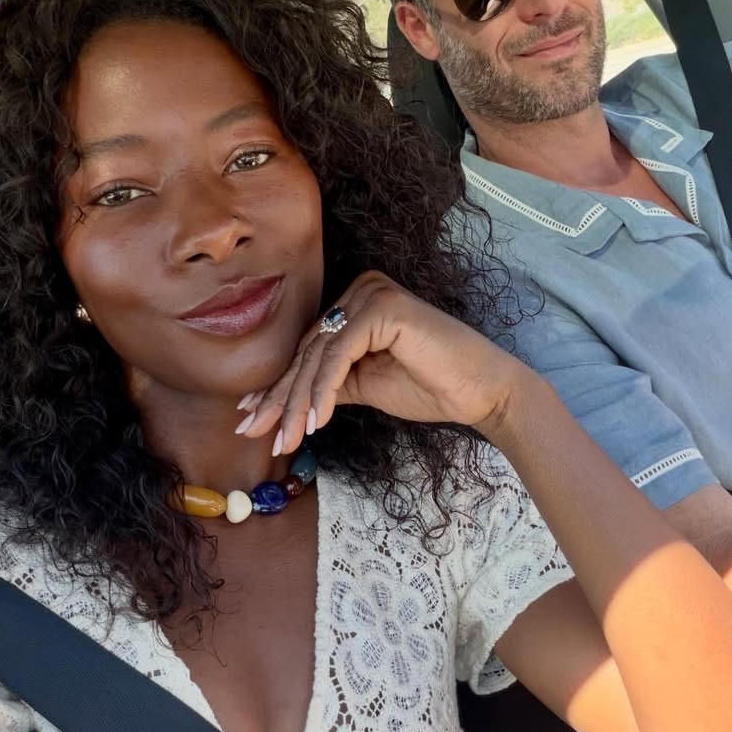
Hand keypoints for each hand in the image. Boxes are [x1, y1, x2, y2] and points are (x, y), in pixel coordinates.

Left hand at [237, 271, 522, 455]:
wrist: (480, 392)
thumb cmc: (430, 387)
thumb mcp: (365, 386)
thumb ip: (328, 385)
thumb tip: (280, 403)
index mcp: (355, 304)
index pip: (309, 350)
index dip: (279, 387)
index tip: (251, 419)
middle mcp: (361, 290)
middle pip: (309, 352)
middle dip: (280, 398)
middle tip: (255, 434)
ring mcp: (371, 294)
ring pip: (319, 356)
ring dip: (298, 403)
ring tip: (286, 440)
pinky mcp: (383, 306)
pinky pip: (340, 353)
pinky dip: (324, 390)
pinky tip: (315, 423)